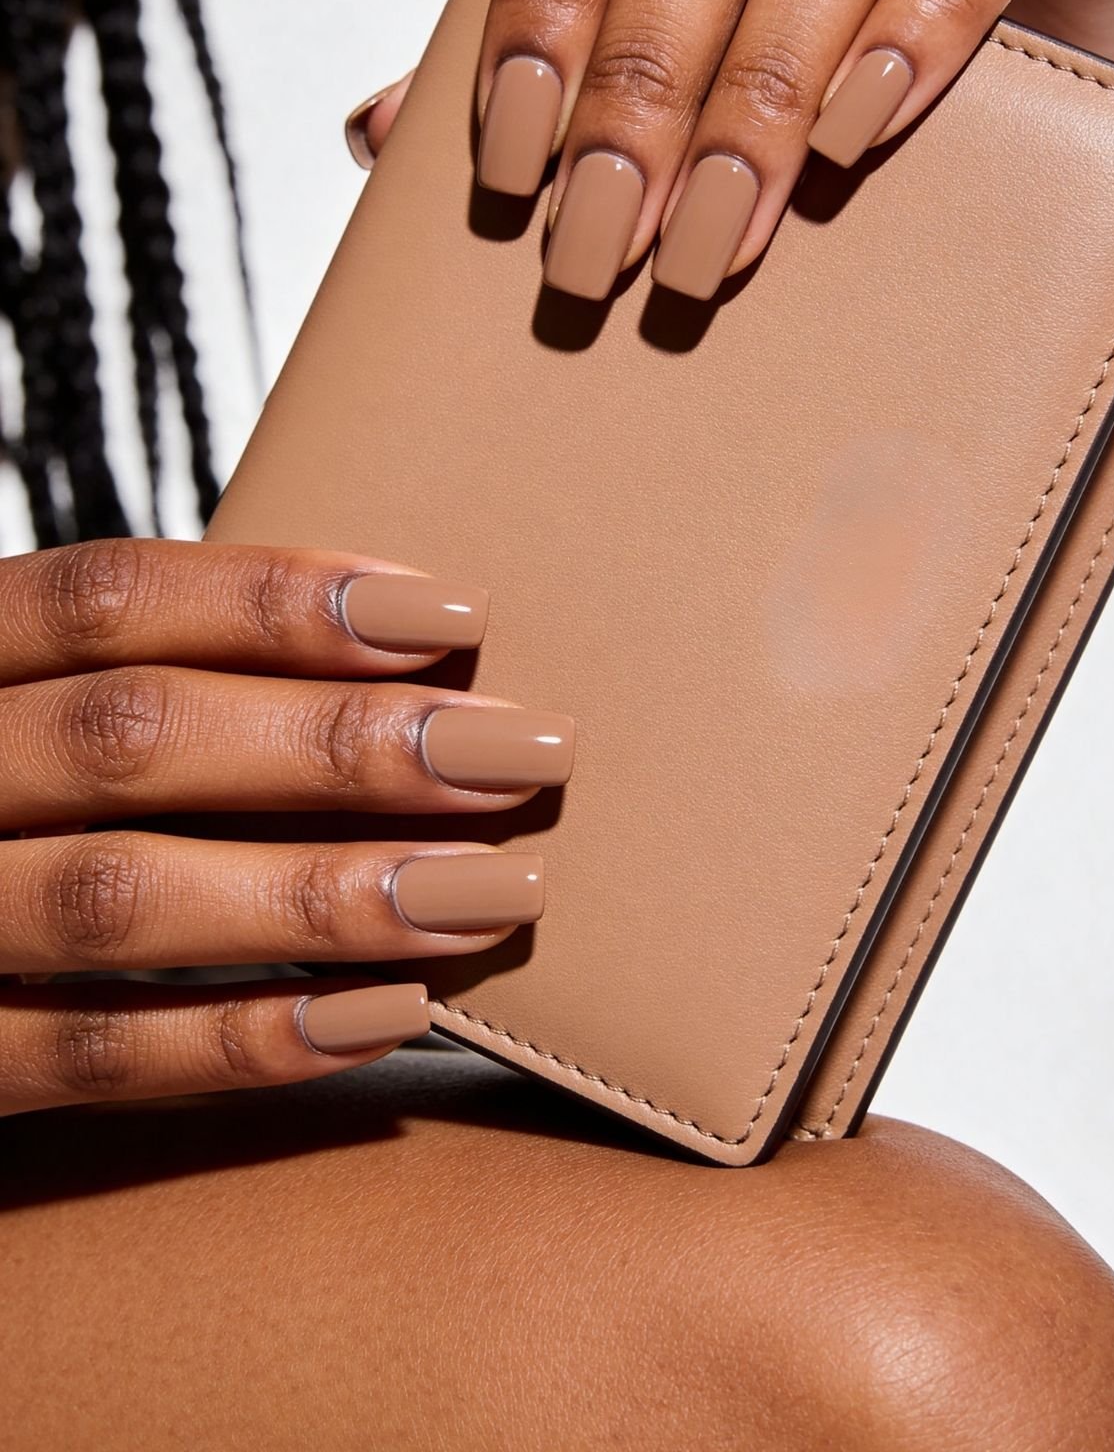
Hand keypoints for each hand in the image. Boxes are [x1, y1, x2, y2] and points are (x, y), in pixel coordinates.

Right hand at [0, 540, 570, 1113]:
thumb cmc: (2, 793)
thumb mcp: (28, 706)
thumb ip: (146, 679)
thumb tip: (398, 660)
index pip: (108, 599)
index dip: (278, 599)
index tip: (447, 611)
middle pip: (132, 739)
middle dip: (339, 744)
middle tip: (518, 749)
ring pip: (119, 901)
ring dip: (323, 893)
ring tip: (494, 889)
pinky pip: (93, 1060)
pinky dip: (251, 1041)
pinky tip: (389, 1014)